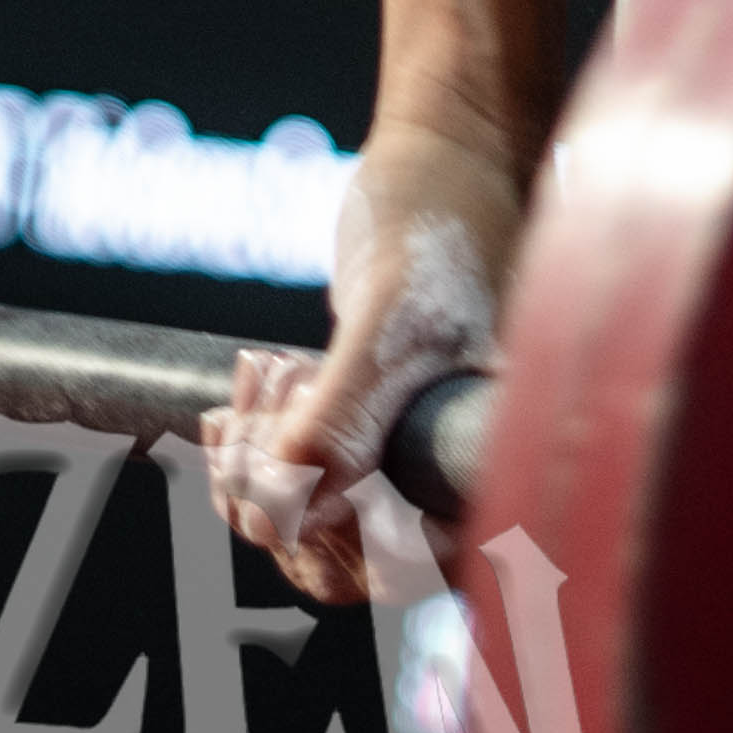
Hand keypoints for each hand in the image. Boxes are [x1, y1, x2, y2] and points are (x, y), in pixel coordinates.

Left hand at [205, 115, 520, 606]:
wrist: (445, 160)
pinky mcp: (369, 450)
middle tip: (276, 383)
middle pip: (335, 565)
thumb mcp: (391, 316)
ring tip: (269, 371)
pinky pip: (289, 492)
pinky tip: (245, 391)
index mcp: (487, 485)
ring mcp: (408, 476)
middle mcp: (454, 496)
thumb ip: (346, 417)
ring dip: (253, 464)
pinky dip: (249, 451)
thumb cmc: (439, 224)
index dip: (325, 526)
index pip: (393, 572)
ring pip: (300, 532)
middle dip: (274, 485)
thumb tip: (285, 516)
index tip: (296, 425)